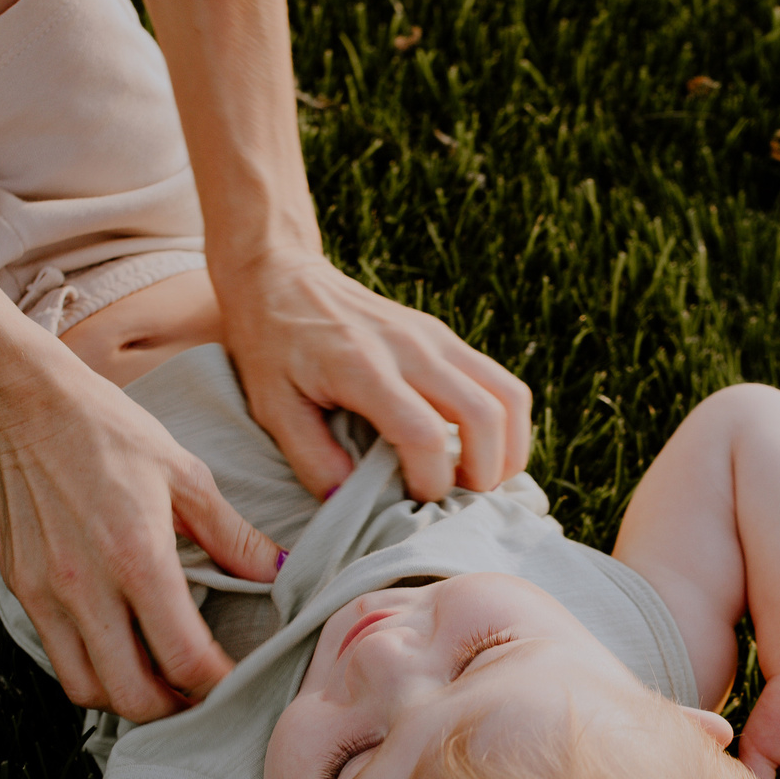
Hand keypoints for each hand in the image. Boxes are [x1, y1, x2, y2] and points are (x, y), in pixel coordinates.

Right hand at [0, 354, 282, 721]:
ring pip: (87, 689)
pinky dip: (92, 669)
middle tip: (199, 693)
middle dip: (174, 708)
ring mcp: (47, 594)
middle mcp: (87, 588)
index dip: (219, 686)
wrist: (26, 403)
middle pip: (133, 696)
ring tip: (159, 678)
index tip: (238, 682)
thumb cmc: (110, 432)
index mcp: (138, 558)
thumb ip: (233, 535)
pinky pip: (57, 657)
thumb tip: (278, 572)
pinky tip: (119, 646)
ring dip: (128, 697)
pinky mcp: (21, 589)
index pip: (185, 659)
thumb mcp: (186, 475)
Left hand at [216, 248, 531, 502]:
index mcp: (362, 365)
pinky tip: (480, 450)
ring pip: (509, 395)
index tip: (413, 501)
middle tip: (460, 500)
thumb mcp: (272, 407)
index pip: (423, 433)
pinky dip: (504, 425)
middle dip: (485, 472)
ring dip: (509, 448)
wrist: (281, 276)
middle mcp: (411, 347)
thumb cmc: (270, 345)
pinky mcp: (445, 337)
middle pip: (485, 414)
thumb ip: (311, 458)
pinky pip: (501, 383)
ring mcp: (436, 337)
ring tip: (481, 479)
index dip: (430, 480)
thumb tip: (351, 503)